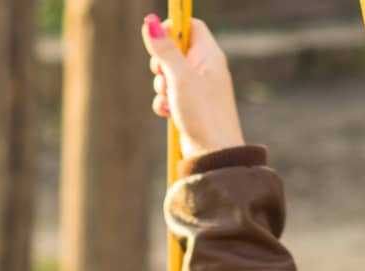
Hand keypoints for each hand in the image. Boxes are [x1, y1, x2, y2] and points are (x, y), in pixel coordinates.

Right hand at [142, 15, 244, 156]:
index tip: (159, 39)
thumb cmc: (203, 113)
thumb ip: (165, 49)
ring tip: (170, 98)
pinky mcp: (190, 107)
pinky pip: (170, 96)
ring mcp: (198, 89)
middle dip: (162, 63)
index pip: (191, 26)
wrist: (214, 154)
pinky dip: (165, 102)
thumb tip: (150, 22)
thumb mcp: (180, 77)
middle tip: (164, 74)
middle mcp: (205, 69)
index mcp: (209, 56)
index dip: (173, 28)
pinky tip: (169, 113)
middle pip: (175, 50)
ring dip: (162, 86)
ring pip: (169, 75)